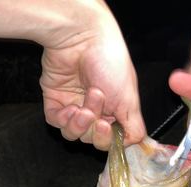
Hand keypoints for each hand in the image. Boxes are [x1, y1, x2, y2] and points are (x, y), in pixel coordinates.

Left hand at [40, 12, 145, 150]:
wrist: (82, 38)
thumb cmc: (110, 62)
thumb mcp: (130, 101)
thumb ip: (134, 127)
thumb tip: (134, 143)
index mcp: (114, 110)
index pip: (109, 139)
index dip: (106, 139)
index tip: (107, 127)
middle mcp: (95, 110)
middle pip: (90, 138)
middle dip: (92, 127)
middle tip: (97, 108)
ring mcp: (74, 105)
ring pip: (72, 133)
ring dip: (79, 124)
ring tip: (82, 106)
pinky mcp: (55, 100)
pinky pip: (56, 122)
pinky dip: (63, 120)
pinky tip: (70, 108)